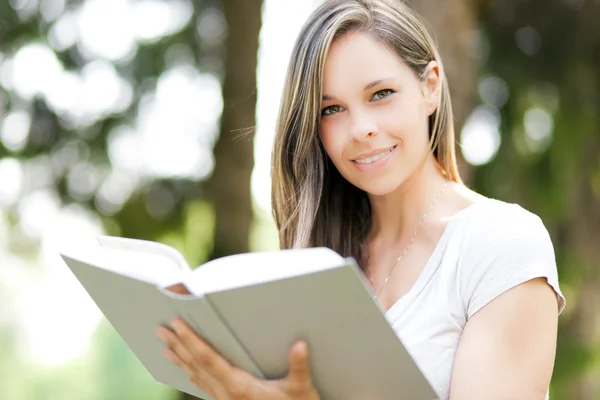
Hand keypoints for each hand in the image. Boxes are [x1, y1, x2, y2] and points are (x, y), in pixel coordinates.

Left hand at [156, 318, 319, 399]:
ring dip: (180, 360)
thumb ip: (299, 367)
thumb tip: (300, 346)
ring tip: (165, 347)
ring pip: (196, 377)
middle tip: (160, 330)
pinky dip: (191, 375)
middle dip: (177, 346)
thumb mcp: (300, 389)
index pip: (208, 358)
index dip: (191, 340)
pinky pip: (203, 387)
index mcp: (239, 386)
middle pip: (195, 366)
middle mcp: (226, 394)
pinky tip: (186, 371)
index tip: (178, 325)